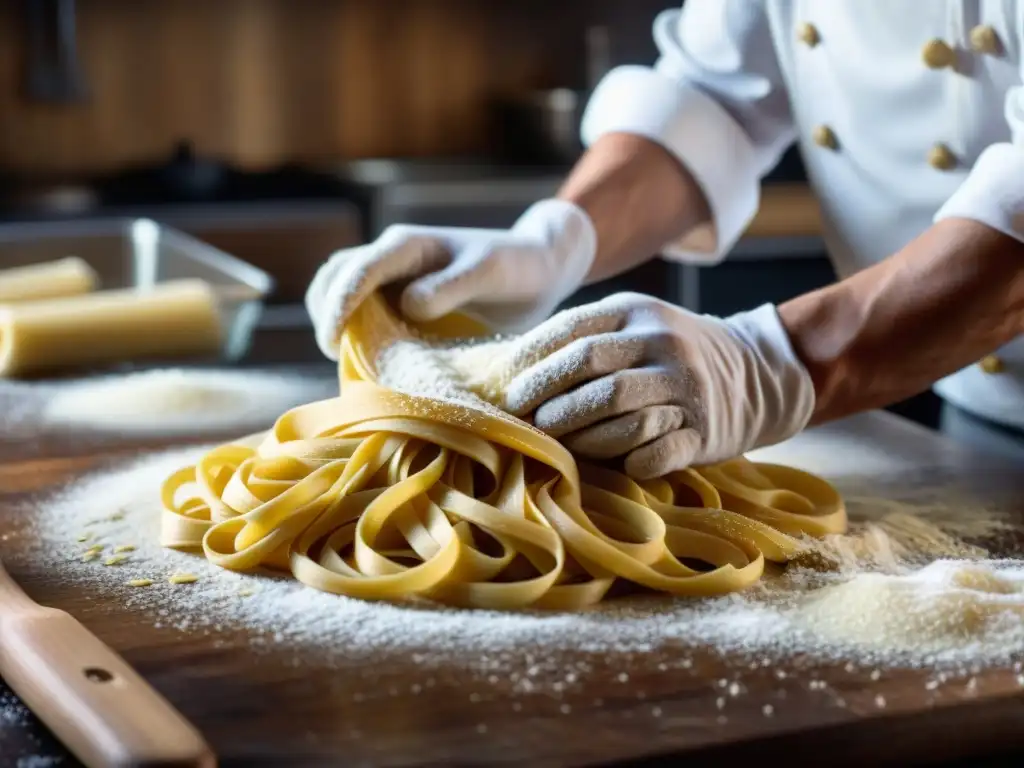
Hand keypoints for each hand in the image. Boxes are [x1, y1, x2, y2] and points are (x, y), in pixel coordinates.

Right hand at [305, 199, 596, 359]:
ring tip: (341, 356)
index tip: (333, 342)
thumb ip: (450, 286)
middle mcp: (394, 256)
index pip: (358, 269)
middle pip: (335, 274)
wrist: (538, 267)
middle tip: (334, 354)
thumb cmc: (517, 266)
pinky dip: (353, 328)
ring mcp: (395, 276)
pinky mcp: (402, 296)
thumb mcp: (489, 272)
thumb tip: (407, 305)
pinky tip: (364, 357)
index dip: (340, 304)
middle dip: (326, 310)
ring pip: (342, 287)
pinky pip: (364, 307)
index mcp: (409, 244)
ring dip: (332, 317)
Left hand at [503, 293, 814, 477]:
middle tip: (523, 420)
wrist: (759, 372)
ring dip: (577, 434)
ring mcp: (686, 388)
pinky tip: (612, 465)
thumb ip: (585, 337)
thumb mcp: (636, 324)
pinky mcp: (704, 432)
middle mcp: (663, 343)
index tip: (506, 389)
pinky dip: (626, 462)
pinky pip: (654, 452)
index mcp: (637, 310)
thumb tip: (510, 367)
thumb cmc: (672, 353)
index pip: (571, 332)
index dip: (531, 362)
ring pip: (616, 413)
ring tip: (555, 443)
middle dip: (546, 398)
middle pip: (589, 370)